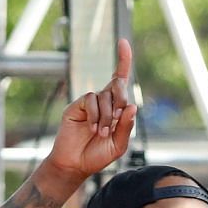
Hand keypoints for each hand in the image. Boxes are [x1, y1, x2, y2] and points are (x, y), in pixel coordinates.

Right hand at [41, 39, 135, 186]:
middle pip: (117, 84)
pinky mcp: (76, 106)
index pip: (120, 80)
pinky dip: (96, 114)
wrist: (75, 165)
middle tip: (117, 115)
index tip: (123, 42)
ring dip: (107, 115)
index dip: (123, 60)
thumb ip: (126, 127)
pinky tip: (93, 128)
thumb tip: (132, 106)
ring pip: (104, 95)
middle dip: (121, 96)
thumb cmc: (96, 156)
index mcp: (115, 109)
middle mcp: (103, 102)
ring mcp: (89, 104)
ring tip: (102, 133)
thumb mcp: (118, 145)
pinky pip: (90, 100)